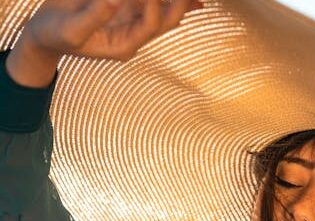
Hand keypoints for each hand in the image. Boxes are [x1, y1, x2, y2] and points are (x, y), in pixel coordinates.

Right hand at [22, 0, 202, 61]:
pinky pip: (152, 5)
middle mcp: (133, 37)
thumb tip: (116, 0)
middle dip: (179, 5)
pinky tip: (194, 2)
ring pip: (164, 13)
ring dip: (179, 2)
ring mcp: (132, 24)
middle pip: (165, 22)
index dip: (153, 5)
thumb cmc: (55, 35)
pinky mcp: (127, 12)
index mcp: (123, 46)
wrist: (45, 34)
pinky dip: (168, 1)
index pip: (149, 25)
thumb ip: (95, 17)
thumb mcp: (71, 30)